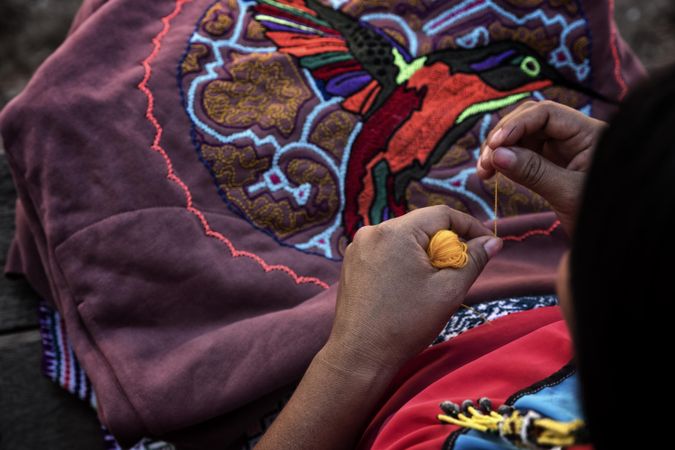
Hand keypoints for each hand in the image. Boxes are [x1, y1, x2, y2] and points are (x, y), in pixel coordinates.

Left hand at [324, 206, 501, 373]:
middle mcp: (372, 231)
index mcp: (396, 232)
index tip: (486, 243)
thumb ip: (473, 260)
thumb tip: (493, 242)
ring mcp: (358, 247)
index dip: (469, 225)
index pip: (441, 214)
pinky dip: (404, 260)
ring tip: (436, 280)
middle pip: (421, 225)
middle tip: (462, 266)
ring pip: (404, 238)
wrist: (360, 354)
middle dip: (446, 242)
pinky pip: (387, 250)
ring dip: (425, 252)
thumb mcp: (449, 291)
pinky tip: (410, 286)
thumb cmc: (405, 324)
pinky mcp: (352, 262)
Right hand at [477, 100, 606, 234]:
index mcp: (589, 134)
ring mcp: (562, 148)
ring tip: (483, 172)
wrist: (615, 239)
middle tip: (484, 163)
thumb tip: (497, 155)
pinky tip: (492, 172)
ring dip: (499, 150)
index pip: (546, 113)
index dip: (516, 125)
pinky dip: (505, 160)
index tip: (494, 146)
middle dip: (503, 137)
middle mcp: (574, 135)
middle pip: (530, 120)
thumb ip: (533, 172)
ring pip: (522, 136)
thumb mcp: (568, 194)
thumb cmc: (602, 216)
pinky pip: (523, 153)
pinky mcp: (552, 163)